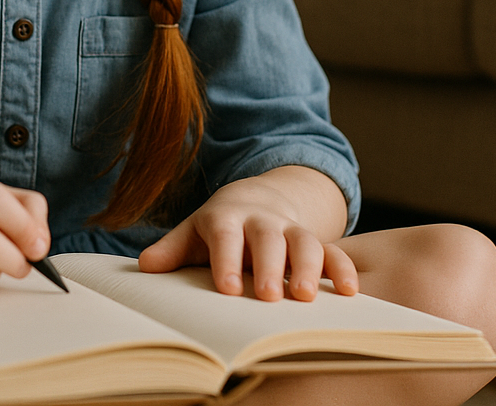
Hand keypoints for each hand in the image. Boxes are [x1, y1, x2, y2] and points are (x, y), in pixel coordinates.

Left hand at [138, 171, 357, 301]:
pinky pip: (334, 251)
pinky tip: (351, 291)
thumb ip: (171, 250)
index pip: (224, 235)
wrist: (257, 198)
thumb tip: (144, 266)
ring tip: (306, 296)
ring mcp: (291, 229)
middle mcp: (261, 221)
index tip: (226, 288)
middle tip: (268, 296)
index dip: (225, 259)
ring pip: (305, 241)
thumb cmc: (219, 226)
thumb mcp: (193, 233)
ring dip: (309, 267)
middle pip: (268, 238)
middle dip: (269, 266)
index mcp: (226, 218)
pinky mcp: (316, 240)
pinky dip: (343, 268)